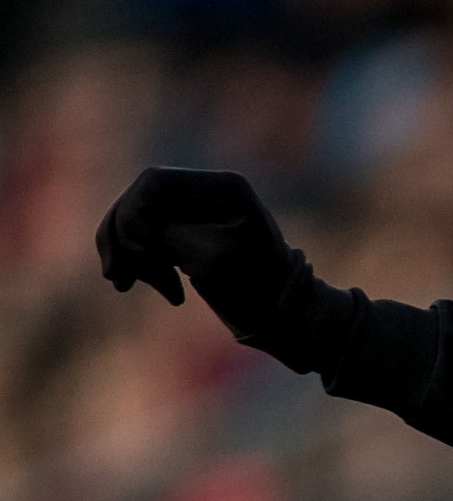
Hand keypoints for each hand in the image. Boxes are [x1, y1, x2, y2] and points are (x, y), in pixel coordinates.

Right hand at [96, 168, 305, 343]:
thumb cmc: (258, 291)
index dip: (132, 213)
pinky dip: (140, 262)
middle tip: (118, 278)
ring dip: (128, 253)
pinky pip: (147, 239)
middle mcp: (209, 191)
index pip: (156, 182)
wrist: (286, 318)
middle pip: (141, 200)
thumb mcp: (210, 260)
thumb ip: (166, 232)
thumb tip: (129, 224)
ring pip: (138, 221)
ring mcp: (197, 212)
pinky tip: (147, 287)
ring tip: (123, 285)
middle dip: (124, 238)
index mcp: (224, 188)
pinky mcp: (189, 233)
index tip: (135, 252)